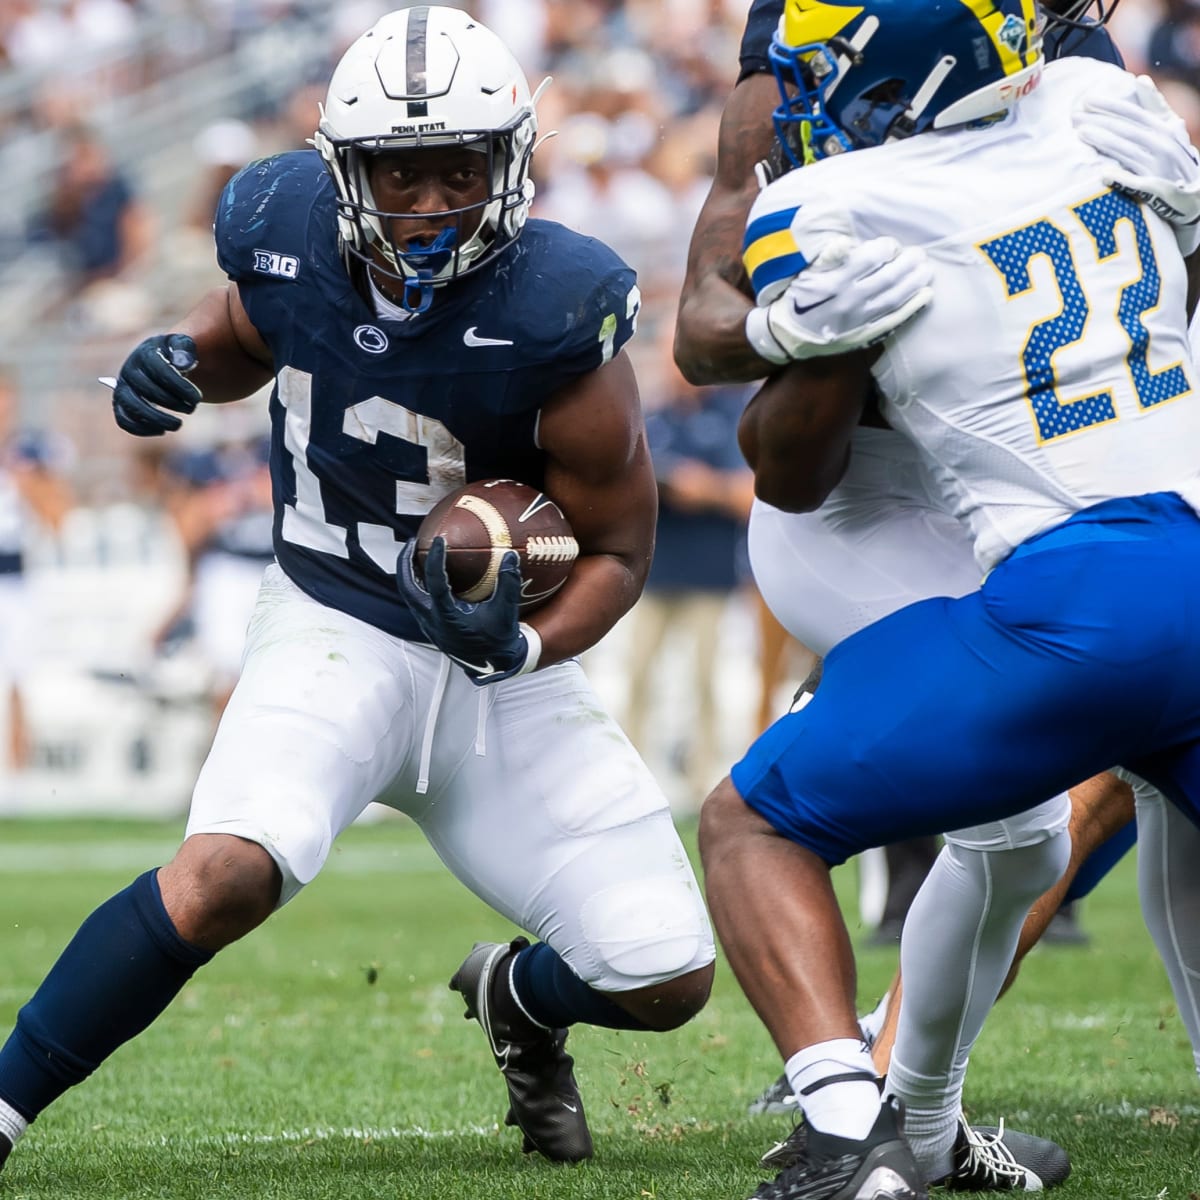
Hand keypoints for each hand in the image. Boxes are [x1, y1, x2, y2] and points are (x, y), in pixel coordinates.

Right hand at [110, 334, 201, 435]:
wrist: (160, 361)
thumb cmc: (175, 355)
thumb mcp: (184, 346)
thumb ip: (185, 349)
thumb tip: (183, 363)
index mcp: (145, 354)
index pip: (158, 370)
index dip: (179, 386)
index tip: (198, 398)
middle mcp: (129, 370)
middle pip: (145, 389)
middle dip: (172, 402)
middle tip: (192, 408)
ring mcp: (123, 388)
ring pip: (131, 406)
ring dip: (155, 419)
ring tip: (178, 425)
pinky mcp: (121, 405)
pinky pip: (124, 420)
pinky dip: (141, 429)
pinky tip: (162, 431)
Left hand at [396, 538, 532, 685]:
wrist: (493, 664)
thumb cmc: (499, 637)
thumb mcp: (506, 611)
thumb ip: (508, 583)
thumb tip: (510, 555)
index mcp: (447, 617)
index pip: (435, 583)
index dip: (434, 559)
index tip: (439, 540)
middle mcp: (432, 621)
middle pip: (407, 587)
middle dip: (406, 562)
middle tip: (413, 542)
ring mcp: (427, 625)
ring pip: (409, 595)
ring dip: (409, 573)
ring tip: (415, 553)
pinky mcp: (429, 626)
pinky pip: (416, 601)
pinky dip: (417, 584)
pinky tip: (427, 573)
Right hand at [745, 235, 933, 363]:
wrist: (788, 334)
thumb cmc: (798, 298)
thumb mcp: (807, 272)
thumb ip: (830, 256)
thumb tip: (850, 243)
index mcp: (834, 281)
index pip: (871, 258)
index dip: (886, 248)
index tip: (890, 245)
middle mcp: (849, 300)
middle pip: (889, 276)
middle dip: (907, 262)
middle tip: (918, 254)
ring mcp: (859, 319)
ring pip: (896, 296)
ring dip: (915, 281)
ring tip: (925, 269)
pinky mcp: (864, 334)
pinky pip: (894, 319)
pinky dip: (913, 306)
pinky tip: (926, 296)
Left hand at [1074, 75, 1199, 252]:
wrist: (1193, 196)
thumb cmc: (1175, 160)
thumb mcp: (1171, 130)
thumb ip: (1156, 106)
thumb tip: (1141, 80)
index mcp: (1167, 129)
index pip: (1135, 114)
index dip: (1112, 106)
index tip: (1088, 100)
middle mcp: (1165, 145)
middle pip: (1127, 130)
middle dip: (1101, 120)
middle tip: (1074, 115)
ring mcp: (1160, 167)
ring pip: (1128, 150)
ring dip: (1104, 141)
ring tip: (1080, 132)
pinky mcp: (1156, 189)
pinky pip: (1136, 180)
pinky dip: (1122, 177)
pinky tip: (1103, 172)